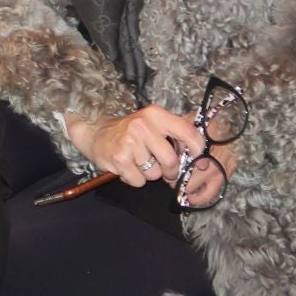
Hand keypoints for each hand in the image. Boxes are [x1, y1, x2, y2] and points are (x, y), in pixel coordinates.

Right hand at [65, 105, 204, 187]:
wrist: (94, 133)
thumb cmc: (130, 132)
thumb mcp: (152, 124)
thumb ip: (175, 135)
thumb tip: (199, 157)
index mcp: (156, 114)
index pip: (188, 133)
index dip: (198, 151)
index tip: (200, 163)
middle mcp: (143, 125)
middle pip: (171, 160)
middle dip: (170, 172)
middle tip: (165, 171)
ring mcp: (130, 141)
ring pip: (154, 173)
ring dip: (149, 174)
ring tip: (138, 163)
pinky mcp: (119, 157)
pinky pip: (138, 180)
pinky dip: (135, 179)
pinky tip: (128, 167)